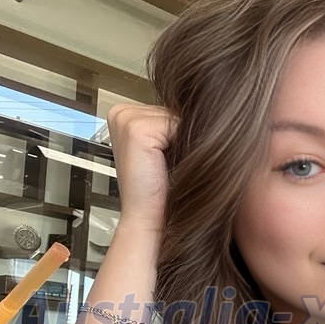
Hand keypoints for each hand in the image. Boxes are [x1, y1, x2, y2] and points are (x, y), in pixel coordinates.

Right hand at [106, 103, 177, 235]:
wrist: (148, 218)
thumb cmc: (160, 188)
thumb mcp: (164, 148)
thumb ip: (172, 124)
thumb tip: (203, 105)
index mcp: (124, 114)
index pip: (169, 110)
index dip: (179, 134)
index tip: (170, 157)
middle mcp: (121, 112)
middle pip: (174, 110)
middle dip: (182, 136)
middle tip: (169, 164)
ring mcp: (126, 118)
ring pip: (178, 117)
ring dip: (183, 141)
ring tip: (167, 165)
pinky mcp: (136, 129)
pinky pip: (177, 126)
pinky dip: (182, 145)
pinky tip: (166, 165)